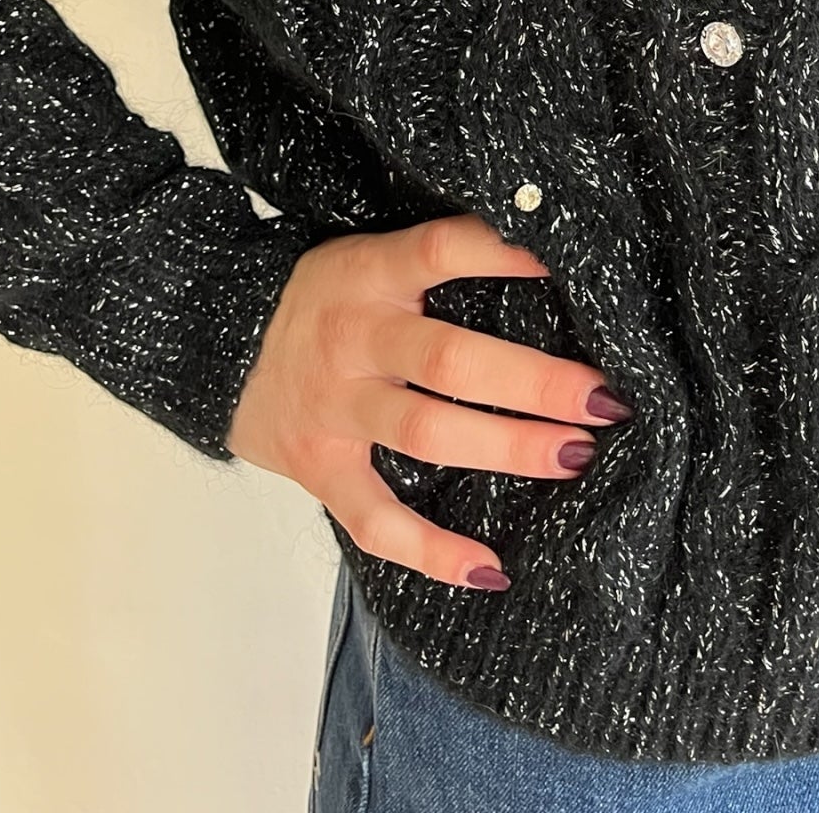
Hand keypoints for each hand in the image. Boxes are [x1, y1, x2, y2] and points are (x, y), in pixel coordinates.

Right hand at [224, 213, 634, 590]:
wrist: (215, 340)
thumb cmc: (323, 295)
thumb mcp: (369, 254)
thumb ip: (436, 260)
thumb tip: (545, 255)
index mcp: (371, 272)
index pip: (441, 249)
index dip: (504, 253)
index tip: (571, 265)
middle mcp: (355, 337)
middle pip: (450, 361)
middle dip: (534, 382)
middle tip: (604, 398)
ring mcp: (335, 406)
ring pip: (426, 434)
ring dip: (507, 449)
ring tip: (575, 456)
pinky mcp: (319, 466)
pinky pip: (376, 520)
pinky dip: (431, 551)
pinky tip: (490, 568)